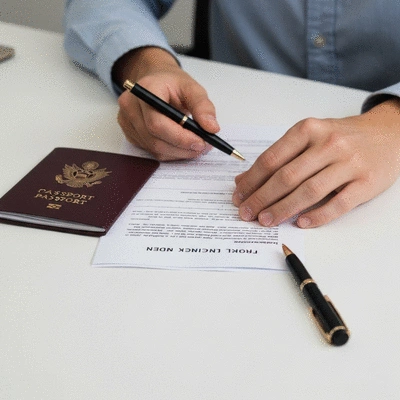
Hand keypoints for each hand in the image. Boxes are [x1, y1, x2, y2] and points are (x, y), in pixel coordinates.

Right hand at [113, 47, 218, 160]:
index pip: (157, 123)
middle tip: (203, 147)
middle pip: (155, 139)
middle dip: (182, 148)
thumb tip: (212, 128)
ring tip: (196, 146)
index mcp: (145, 90)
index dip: (179, 137)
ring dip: (178, 152)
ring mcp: (126, 121)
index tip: (200, 142)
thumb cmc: (172, 84)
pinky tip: (181, 145)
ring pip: (154, 149)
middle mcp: (130, 106)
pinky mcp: (130, 133)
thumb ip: (203, 107)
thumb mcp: (192, 88)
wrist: (156, 81)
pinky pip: (151, 151)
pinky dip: (170, 152)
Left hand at [232, 98, 399, 227]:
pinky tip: (300, 222)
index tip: (238, 196)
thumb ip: (279, 156)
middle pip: (287, 176)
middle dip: (261, 198)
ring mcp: (349, 163)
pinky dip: (317, 216)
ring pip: (309, 191)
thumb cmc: (342, 137)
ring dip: (283, 209)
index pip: (272, 159)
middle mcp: (328, 144)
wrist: (389, 133)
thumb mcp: (309, 137)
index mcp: (309, 130)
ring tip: (266, 220)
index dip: (252, 181)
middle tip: (246, 213)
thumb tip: (244, 180)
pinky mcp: (367, 182)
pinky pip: (338, 204)